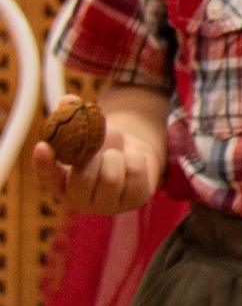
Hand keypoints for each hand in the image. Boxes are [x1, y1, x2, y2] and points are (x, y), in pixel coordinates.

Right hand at [39, 103, 164, 215]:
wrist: (134, 155)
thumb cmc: (103, 144)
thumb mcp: (89, 129)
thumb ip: (75, 117)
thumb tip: (68, 100)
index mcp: (61, 183)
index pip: (47, 177)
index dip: (43, 164)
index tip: (42, 146)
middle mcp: (80, 200)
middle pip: (82, 179)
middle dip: (93, 157)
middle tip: (98, 151)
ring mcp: (106, 204)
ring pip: (111, 176)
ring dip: (116, 156)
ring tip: (116, 156)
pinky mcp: (133, 201)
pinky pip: (135, 172)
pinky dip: (136, 158)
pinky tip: (133, 163)